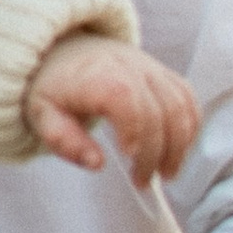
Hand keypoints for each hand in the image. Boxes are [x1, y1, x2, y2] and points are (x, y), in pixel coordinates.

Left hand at [23, 35, 199, 182]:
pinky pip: (187, 99)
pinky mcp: (165, 74)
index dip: (135, 130)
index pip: (127, 100)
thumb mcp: (43, 114)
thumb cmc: (57, 86)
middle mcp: (131, 68)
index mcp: (98, 76)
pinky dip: (189, 128)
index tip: (128, 157)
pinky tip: (179, 151)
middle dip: (155, 152)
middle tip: (143, 181)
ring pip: (179, 106)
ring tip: (166, 174)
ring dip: (178, 146)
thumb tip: (96, 163)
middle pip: (158, 111)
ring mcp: (152, 69)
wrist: (69, 51)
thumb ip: (64, 140)